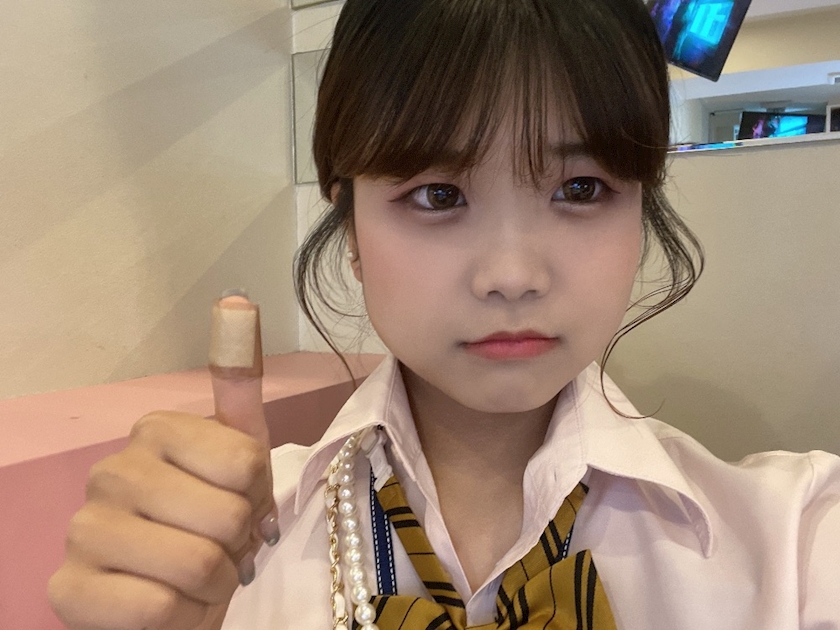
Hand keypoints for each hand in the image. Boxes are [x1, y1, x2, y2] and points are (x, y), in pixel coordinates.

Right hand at [48, 295, 277, 629]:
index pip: (246, 464)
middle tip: (223, 552)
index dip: (258, 500)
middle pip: (227, 516)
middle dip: (239, 548)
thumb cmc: (214, 524)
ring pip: (194, 565)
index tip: (243, 506)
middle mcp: (110, 470)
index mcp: (156, 430)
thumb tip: (238, 300)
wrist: (179, 596)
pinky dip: (179, 619)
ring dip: (215, 588)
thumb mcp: (241, 457)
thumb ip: (239, 385)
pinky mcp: (66, 590)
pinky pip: (152, 610)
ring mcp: (82, 530)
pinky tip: (169, 609)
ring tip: (199, 581)